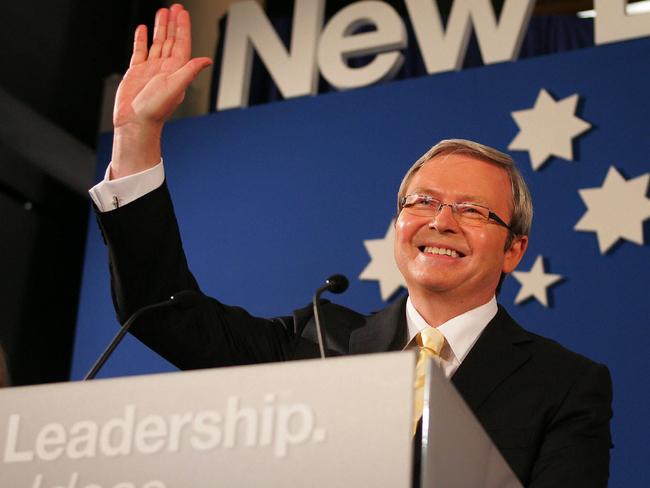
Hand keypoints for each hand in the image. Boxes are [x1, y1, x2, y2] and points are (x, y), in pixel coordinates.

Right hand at [111, 4, 211, 177]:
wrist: (135, 122)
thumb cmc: (155, 109)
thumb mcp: (176, 87)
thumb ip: (190, 71)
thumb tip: (206, 60)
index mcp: (175, 70)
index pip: (181, 43)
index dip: (183, 28)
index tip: (183, 13)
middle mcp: (165, 68)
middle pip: (170, 40)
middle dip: (173, 23)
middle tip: (175, 7)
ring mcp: (150, 69)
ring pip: (156, 43)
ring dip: (159, 28)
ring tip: (161, 12)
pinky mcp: (136, 72)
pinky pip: (140, 51)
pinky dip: (141, 39)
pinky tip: (142, 30)